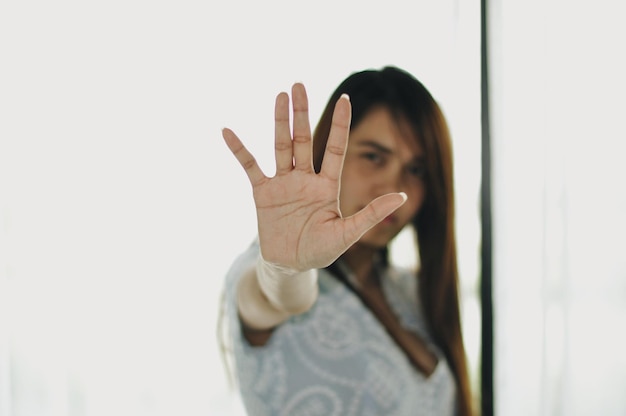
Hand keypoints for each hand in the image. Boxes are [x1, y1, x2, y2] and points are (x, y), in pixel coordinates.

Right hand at [222, 83, 406, 270]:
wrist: (291, 265)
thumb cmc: (322, 250)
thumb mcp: (348, 234)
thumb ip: (371, 213)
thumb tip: (403, 195)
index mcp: (326, 186)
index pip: (335, 148)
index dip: (341, 124)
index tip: (345, 98)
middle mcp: (305, 178)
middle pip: (304, 139)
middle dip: (302, 113)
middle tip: (298, 85)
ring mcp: (283, 183)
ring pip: (281, 146)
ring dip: (279, 122)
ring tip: (279, 95)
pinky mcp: (262, 193)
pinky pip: (250, 166)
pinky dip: (239, 149)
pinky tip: (228, 132)